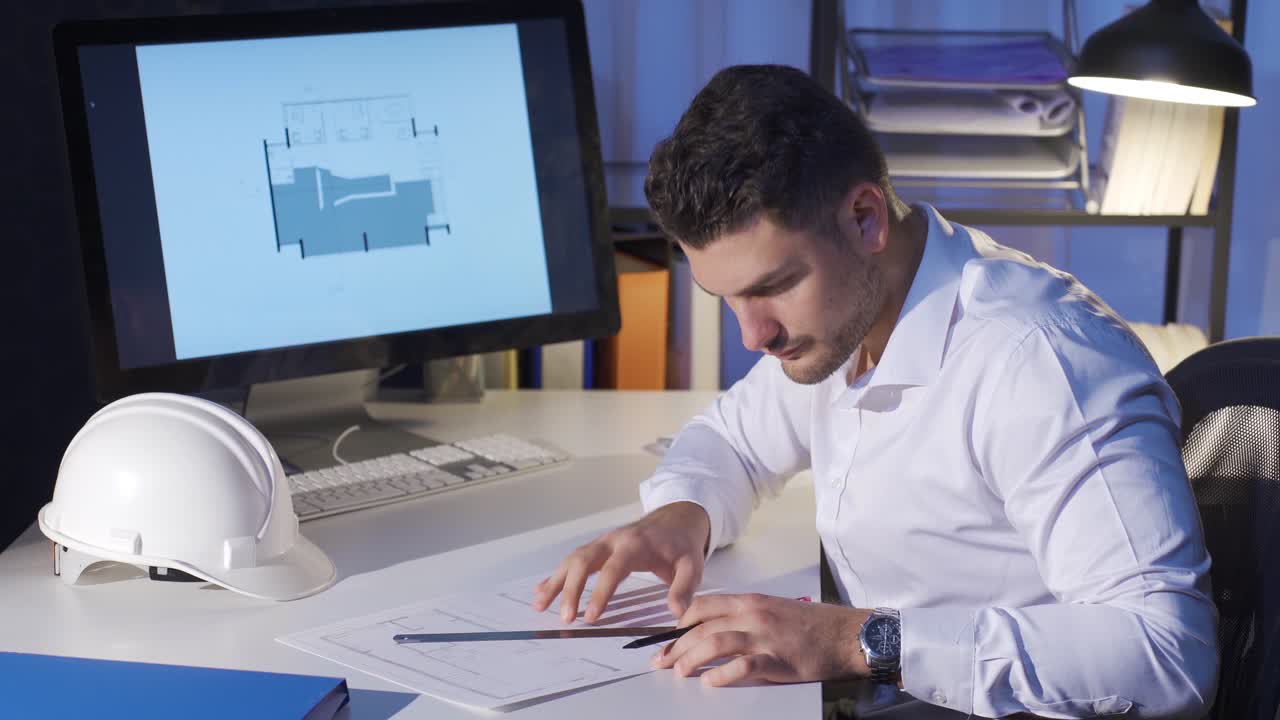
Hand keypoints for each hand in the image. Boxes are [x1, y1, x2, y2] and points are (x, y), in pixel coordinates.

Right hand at [532, 501, 710, 623]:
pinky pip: (572, 560)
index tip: (591, 617)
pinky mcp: (597, 548)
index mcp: (634, 545)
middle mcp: (612, 541)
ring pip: (572, 560)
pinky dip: (556, 575)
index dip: (600, 593)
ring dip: (555, 582)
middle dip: (571, 589)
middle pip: (584, 561)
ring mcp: (602, 543)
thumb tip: (675, 611)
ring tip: (539, 605)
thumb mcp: (692, 565)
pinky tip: (542, 590)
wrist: (675, 520)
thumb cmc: (681, 545)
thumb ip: (684, 588)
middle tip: (564, 617)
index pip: (613, 570)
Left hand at [652, 593, 870, 686]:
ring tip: (679, 672)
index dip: (679, 622)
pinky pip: (744, 667)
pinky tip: (710, 682)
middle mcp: (753, 615)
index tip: (667, 637)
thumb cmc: (809, 624)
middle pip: (703, 627)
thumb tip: (711, 628)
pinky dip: (723, 675)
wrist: (844, 634)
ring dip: (692, 658)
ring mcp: (765, 637)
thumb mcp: (771, 608)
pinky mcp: (778, 661)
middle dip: (677, 645)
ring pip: (716, 642)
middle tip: (662, 661)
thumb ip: (743, 615)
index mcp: (750, 601)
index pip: (703, 606)